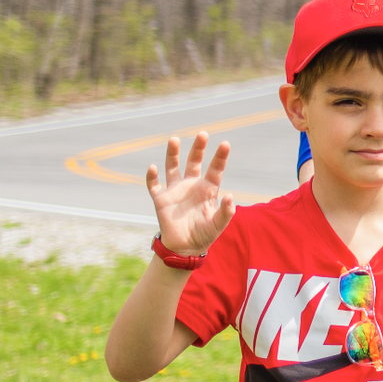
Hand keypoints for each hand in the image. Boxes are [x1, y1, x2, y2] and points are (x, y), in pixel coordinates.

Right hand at [146, 132, 236, 254]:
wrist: (185, 247)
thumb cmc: (204, 234)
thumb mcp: (218, 224)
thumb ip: (226, 212)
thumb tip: (230, 196)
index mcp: (208, 189)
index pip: (215, 169)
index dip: (220, 157)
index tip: (226, 143)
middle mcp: (191, 185)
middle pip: (194, 162)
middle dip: (198, 148)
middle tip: (203, 133)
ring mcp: (175, 190)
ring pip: (173, 167)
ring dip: (173, 154)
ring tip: (174, 139)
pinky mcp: (161, 199)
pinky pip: (153, 185)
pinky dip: (152, 176)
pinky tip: (153, 168)